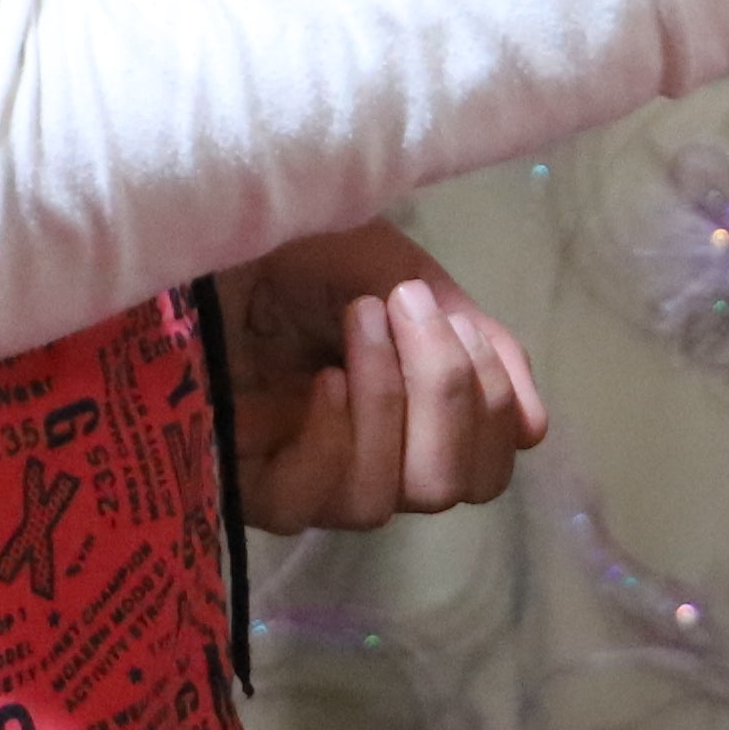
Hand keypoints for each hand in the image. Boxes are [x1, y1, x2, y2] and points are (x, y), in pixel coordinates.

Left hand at [224, 223, 547, 532]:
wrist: (192, 228)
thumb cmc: (287, 247)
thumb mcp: (394, 269)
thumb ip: (468, 337)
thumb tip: (536, 427)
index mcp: (412, 411)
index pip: (490, 463)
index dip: (495, 403)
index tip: (452, 314)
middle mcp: (367, 456)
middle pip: (455, 487)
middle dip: (449, 394)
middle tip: (408, 309)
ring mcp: (308, 477)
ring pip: (391, 500)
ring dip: (389, 400)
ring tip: (357, 321)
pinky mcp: (248, 486)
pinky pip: (317, 501)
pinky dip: (336, 437)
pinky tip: (320, 380)